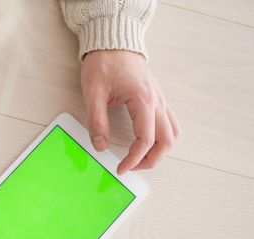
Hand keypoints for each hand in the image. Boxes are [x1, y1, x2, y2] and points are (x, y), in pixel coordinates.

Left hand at [80, 50, 179, 173]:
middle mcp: (157, 102)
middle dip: (151, 160)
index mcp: (143, 101)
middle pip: (166, 141)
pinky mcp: (156, 98)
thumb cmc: (104, 62)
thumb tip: (100, 146)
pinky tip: (147, 141)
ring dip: (160, 150)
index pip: (146, 139)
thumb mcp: (94, 93)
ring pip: (172, 133)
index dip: (134, 159)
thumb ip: (97, 121)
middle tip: (131, 167)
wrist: (113, 42)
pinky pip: (169, 122)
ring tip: (140, 159)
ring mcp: (160, 100)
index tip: (121, 168)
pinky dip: (162, 137)